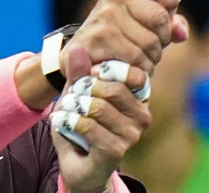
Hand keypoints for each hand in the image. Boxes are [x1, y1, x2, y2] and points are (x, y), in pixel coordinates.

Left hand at [52, 46, 151, 192]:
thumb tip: (78, 48)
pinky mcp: (116, 149)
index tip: (90, 73)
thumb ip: (79, 72)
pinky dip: (70, 122)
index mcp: (138, 97)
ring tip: (68, 112)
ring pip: (97, 107)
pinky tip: (67, 125)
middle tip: (73, 98)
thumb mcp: (78, 92)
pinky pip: (88, 125)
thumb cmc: (81, 123)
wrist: (76, 162)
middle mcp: (142, 115)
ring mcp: (131, 134)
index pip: (134, 74)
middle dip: (84, 90)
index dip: (106, 70)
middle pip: (111, 89)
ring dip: (73, 108)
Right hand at [60, 0, 187, 75]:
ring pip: (150, 42)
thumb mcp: (144, 25)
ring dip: (151, 59)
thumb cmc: (119, 37)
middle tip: (151, 48)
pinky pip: (135, 58)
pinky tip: (129, 69)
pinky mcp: (98, 38)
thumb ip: (170, 24)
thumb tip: (180, 32)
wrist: (79, 55)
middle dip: (162, 39)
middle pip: (160, 17)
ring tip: (139, 60)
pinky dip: (139, 69)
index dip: (171, 1)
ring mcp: (104, 15)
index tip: (165, 17)